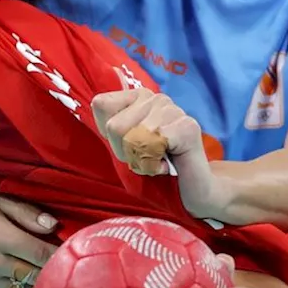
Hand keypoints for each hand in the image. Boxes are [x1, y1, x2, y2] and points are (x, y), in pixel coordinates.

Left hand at [91, 88, 217, 217]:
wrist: (190, 191)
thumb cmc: (153, 167)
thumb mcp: (122, 145)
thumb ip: (109, 125)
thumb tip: (97, 102)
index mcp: (137, 97)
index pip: (101, 104)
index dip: (109, 135)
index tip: (129, 145)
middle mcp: (155, 97)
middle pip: (114, 126)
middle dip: (125, 152)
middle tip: (146, 157)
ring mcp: (173, 109)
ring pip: (132, 138)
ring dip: (141, 160)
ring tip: (158, 161)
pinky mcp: (187, 126)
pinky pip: (152, 145)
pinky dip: (154, 165)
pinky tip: (167, 164)